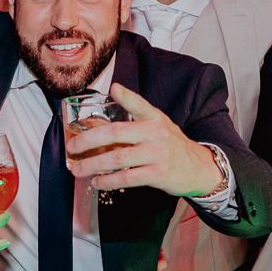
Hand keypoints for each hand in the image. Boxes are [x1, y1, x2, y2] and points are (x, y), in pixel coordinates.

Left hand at [66, 84, 224, 196]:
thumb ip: (125, 126)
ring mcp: (158, 154)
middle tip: (72, 147)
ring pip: (118, 158)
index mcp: (155, 119)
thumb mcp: (153, 129)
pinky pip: (128, 178)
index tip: (115, 88)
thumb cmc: (170, 146)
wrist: (199, 168)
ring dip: (93, 165)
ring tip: (77, 169)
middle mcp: (157, 134)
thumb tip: (89, 125)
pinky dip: (108, 181)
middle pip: (117, 133)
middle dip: (89, 140)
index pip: (140, 104)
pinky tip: (97, 181)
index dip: (127, 96)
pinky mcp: (158, 174)